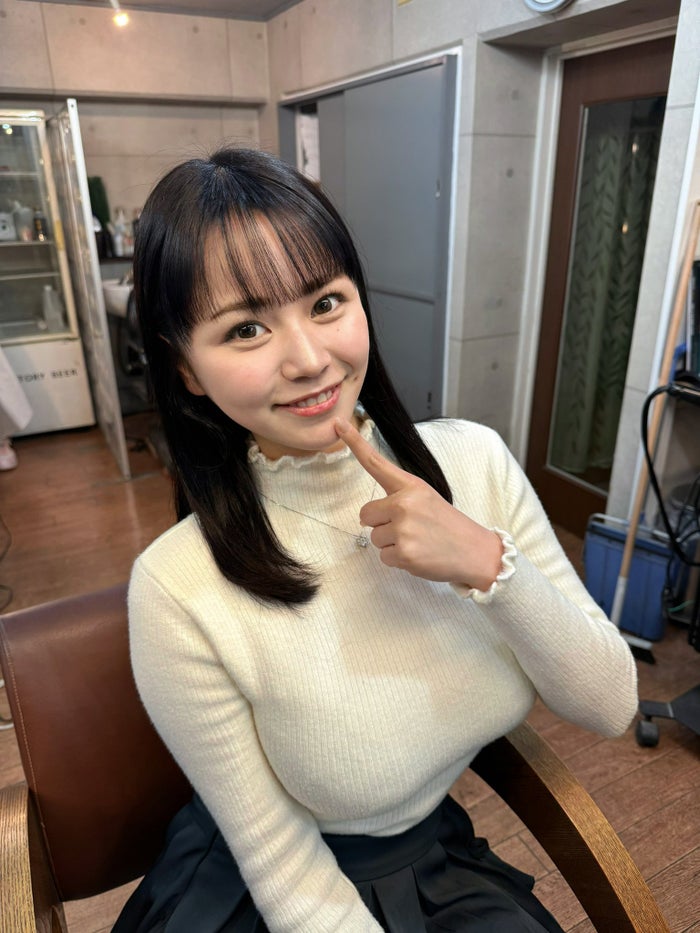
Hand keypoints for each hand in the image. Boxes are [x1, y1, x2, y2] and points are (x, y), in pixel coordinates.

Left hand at [334, 419, 502, 589]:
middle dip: (380, 524)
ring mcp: (404, 529)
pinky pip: (384, 557)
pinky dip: (398, 560)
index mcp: (411, 486)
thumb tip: (366, 516)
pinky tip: (419, 555)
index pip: (376, 462)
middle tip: (409, 529)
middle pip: (366, 514)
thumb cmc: (448, 526)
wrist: (475, 551)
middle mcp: (404, 504)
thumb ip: (397, 499)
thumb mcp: (426, 499)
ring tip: (418, 542)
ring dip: (392, 544)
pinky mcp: (404, 553)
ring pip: (375, 538)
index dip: (354, 443)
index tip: (338, 424)